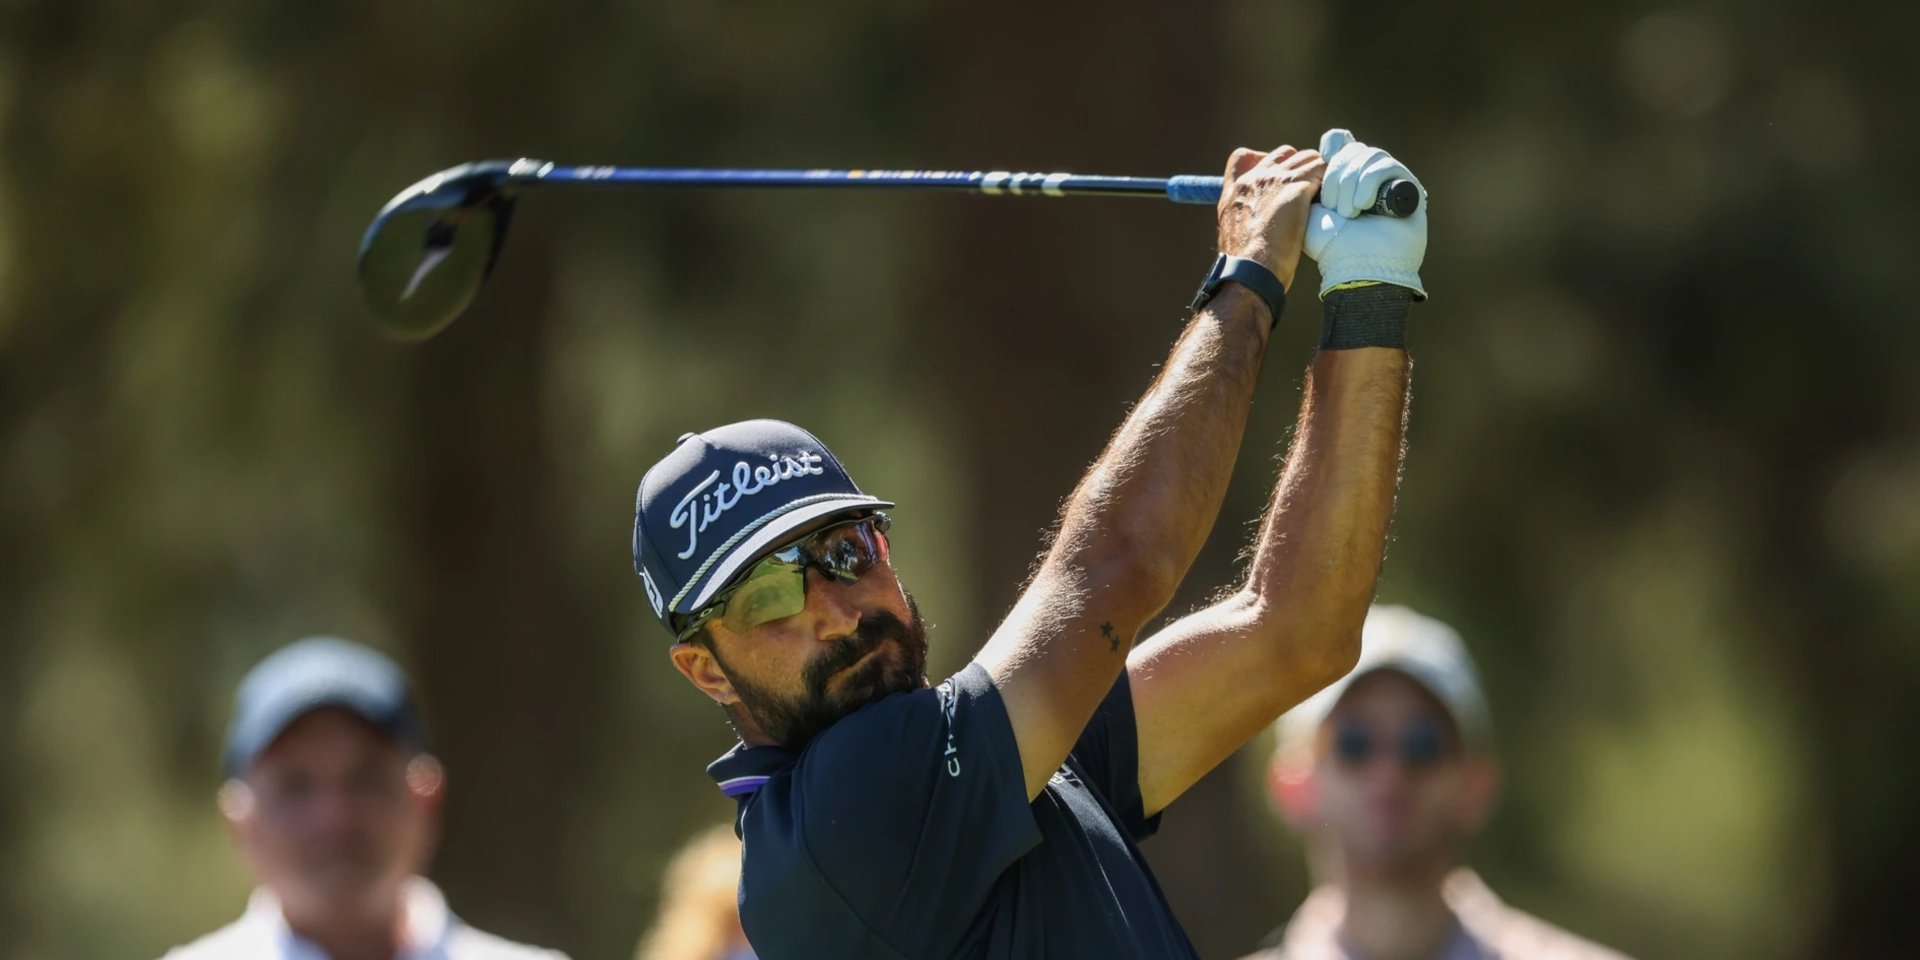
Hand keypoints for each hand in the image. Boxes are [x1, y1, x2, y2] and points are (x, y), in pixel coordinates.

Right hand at [1215, 146, 1326, 291]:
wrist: (1251, 271)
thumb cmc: (1246, 264)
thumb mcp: (1233, 234)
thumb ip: (1243, 217)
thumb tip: (1256, 222)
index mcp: (1235, 190)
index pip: (1243, 157)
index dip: (1266, 160)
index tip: (1279, 174)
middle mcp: (1255, 178)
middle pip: (1284, 153)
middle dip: (1299, 166)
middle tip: (1311, 188)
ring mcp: (1276, 180)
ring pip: (1307, 157)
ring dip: (1319, 172)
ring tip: (1326, 193)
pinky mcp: (1297, 187)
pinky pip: (1322, 168)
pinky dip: (1331, 179)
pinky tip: (1334, 197)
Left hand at [1303, 129, 1427, 298]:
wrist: (1355, 265)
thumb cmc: (1330, 244)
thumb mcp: (1309, 208)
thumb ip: (1311, 178)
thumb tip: (1326, 147)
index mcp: (1344, 177)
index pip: (1339, 141)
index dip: (1331, 148)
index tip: (1322, 168)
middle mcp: (1367, 175)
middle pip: (1350, 149)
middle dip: (1337, 177)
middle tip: (1334, 208)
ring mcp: (1389, 181)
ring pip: (1367, 155)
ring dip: (1351, 183)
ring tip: (1349, 212)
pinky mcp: (1407, 186)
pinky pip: (1385, 165)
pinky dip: (1369, 183)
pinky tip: (1364, 205)